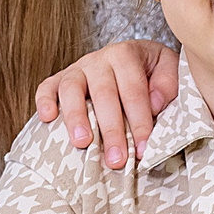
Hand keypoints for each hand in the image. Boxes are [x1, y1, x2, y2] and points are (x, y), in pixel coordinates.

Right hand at [32, 39, 178, 169]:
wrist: (134, 60)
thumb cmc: (153, 72)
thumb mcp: (170, 69)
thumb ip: (168, 83)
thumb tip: (155, 103)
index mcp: (126, 55)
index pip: (133, 90)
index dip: (139, 121)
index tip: (144, 149)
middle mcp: (99, 59)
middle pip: (103, 93)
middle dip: (111, 129)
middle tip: (116, 159)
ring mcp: (77, 69)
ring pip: (71, 89)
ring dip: (76, 117)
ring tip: (82, 143)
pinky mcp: (59, 80)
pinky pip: (46, 87)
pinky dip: (44, 101)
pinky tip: (48, 119)